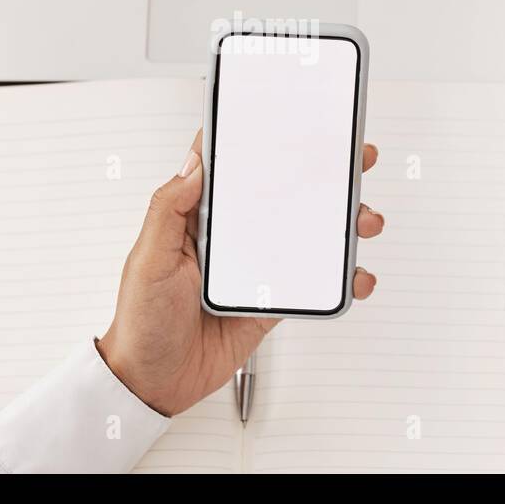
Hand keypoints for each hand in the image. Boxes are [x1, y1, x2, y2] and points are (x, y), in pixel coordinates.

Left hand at [97, 130, 383, 416]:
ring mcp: (255, 268)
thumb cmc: (141, 321)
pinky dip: (340, 278)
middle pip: (281, 194)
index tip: (293, 120)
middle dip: (320, 176)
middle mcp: (230, 237)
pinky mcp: (271, 299)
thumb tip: (194, 164)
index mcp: (196, 219)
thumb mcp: (147, 259)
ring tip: (363, 221)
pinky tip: (356, 276)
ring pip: (306, 234)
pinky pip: (313, 282)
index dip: (258, 141)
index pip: (230, 169)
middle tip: (352, 160)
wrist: (155, 383)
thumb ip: (169, 209)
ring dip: (341, 225)